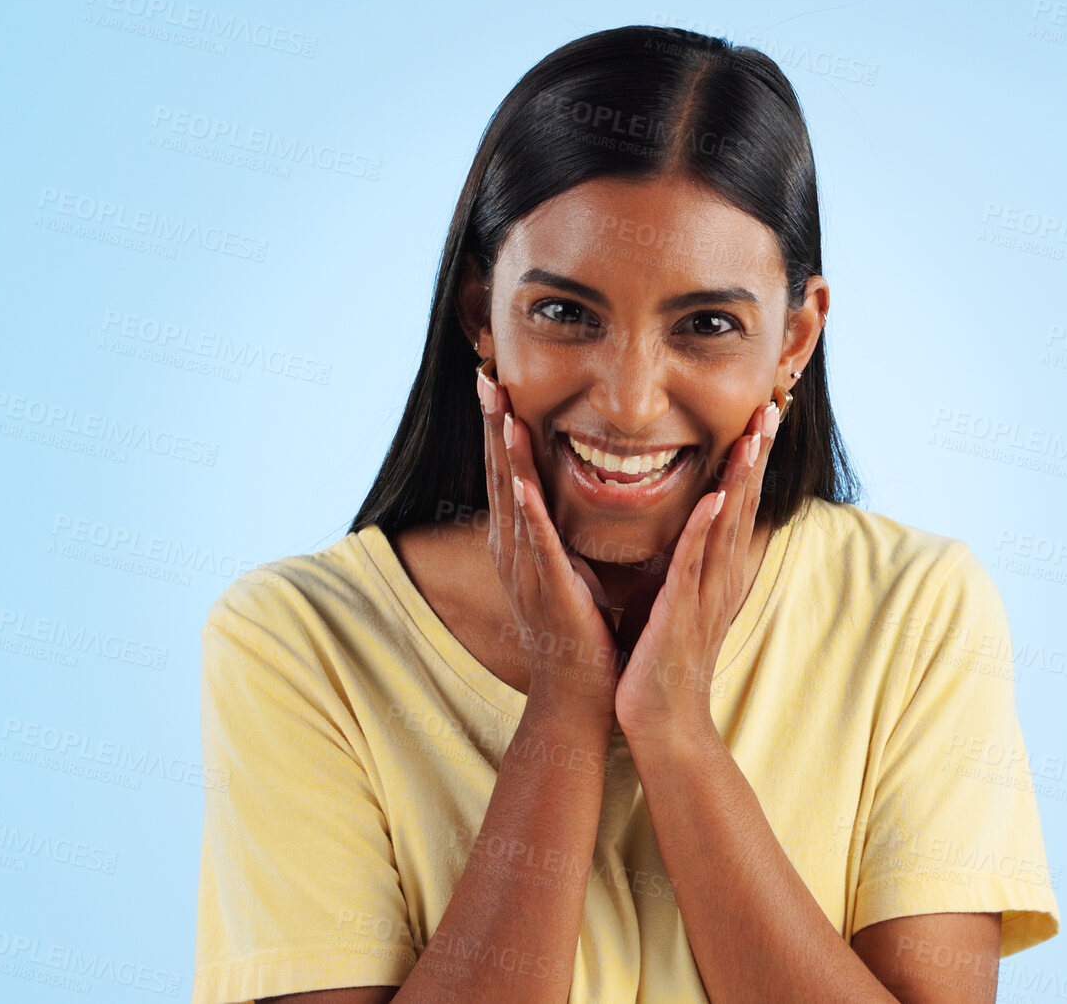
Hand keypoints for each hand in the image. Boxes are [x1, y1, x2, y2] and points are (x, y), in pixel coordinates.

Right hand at [477, 366, 621, 721]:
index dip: (501, 428)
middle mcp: (513, 551)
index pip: (507, 473)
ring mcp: (525, 569)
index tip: (497, 384)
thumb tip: (563, 498)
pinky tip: (522, 478)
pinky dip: (527, 509)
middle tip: (486, 376)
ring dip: (506, 452)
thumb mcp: (567, 567)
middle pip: (499, 475)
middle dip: (494, 424)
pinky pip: (537, 542)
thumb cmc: (580, 629)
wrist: (580, 690)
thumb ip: (559, 532)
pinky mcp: (547, 588)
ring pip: (512, 499)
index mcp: (520, 544)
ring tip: (502, 408)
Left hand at [614, 398, 782, 744]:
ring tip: (753, 435)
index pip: (735, 504)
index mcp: (712, 572)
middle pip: (744, 504)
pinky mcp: (682, 612)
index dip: (748, 460)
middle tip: (771, 408)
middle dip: (756, 455)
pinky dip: (705, 528)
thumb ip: (681, 564)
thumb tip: (681, 532)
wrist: (660, 722)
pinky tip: (716, 496)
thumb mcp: (671, 599)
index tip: (758, 417)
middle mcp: (717, 577)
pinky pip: (695, 563)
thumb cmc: (658, 662)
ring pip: (727, 524)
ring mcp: (705, 594)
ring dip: (741, 478)